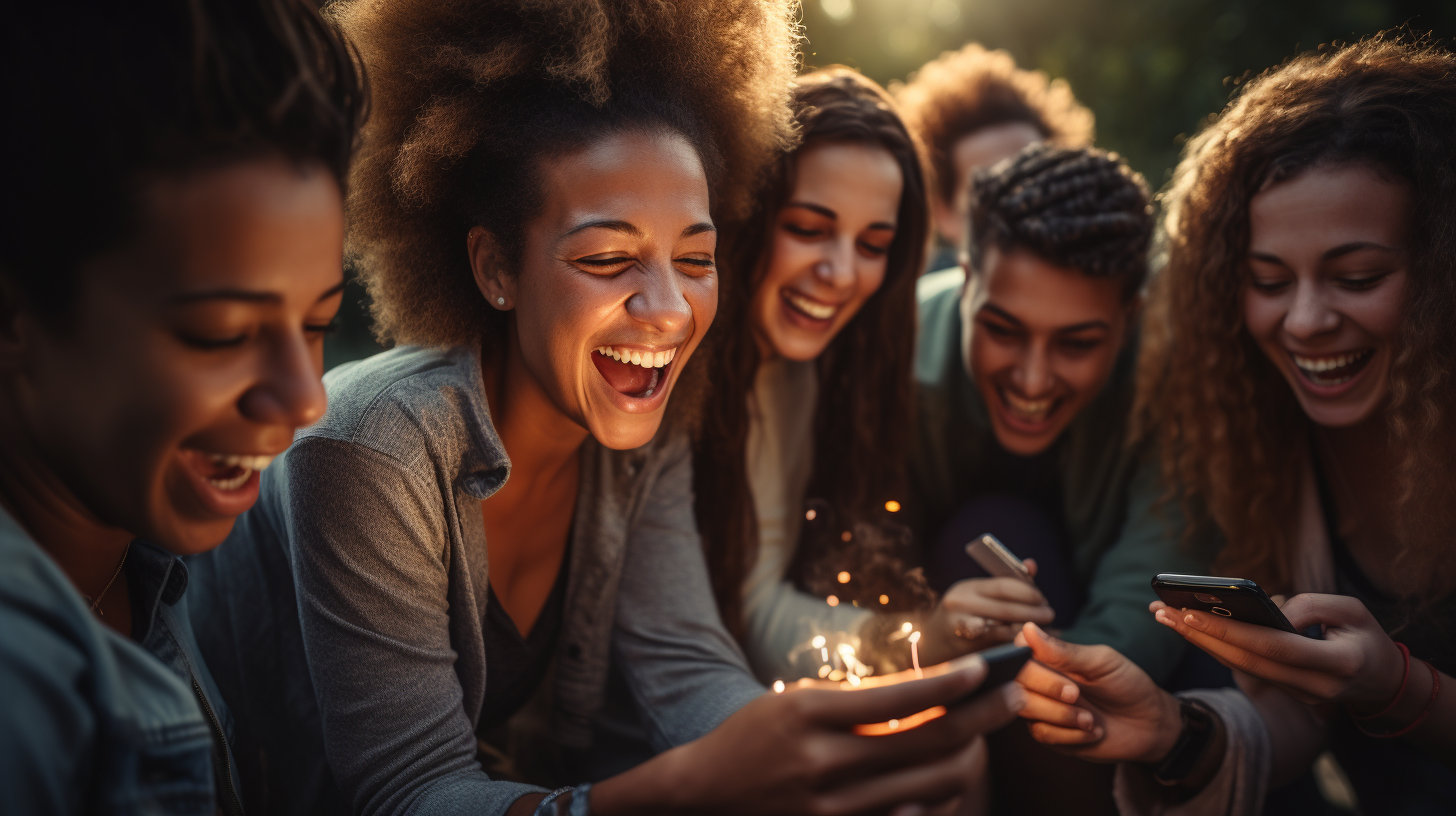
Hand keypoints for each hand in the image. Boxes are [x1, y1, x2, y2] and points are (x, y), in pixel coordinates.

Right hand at [594, 654, 1024, 815]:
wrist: (707, 794)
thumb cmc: (760, 735)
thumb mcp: (802, 700)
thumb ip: (863, 700)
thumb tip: (936, 690)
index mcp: (810, 711)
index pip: (901, 696)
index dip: (954, 682)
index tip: (990, 668)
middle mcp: (821, 760)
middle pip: (927, 742)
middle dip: (981, 717)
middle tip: (1013, 697)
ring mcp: (830, 807)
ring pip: (928, 785)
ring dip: (969, 759)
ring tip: (986, 738)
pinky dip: (934, 799)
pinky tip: (950, 779)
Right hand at [940, 559, 1054, 644]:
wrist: (932, 644)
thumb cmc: (964, 615)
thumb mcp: (978, 594)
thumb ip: (1006, 581)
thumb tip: (1032, 565)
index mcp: (966, 587)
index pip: (1004, 586)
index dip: (1028, 592)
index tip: (1042, 599)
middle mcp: (960, 604)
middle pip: (1006, 608)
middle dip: (1033, 612)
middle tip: (1049, 616)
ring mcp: (959, 627)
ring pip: (1003, 629)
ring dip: (1027, 629)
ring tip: (1042, 629)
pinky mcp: (964, 649)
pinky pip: (997, 646)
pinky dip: (1015, 643)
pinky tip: (1027, 643)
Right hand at [1013, 623, 1182, 763]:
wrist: (1150, 724)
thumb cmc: (1127, 684)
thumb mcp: (1101, 662)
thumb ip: (1063, 651)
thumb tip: (1027, 628)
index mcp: (1050, 658)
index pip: (1017, 654)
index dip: (1027, 663)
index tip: (1057, 670)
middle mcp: (1041, 682)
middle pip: (1016, 683)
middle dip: (1047, 689)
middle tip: (1076, 694)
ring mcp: (1044, 709)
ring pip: (1026, 709)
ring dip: (1060, 715)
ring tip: (1091, 719)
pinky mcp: (1051, 734)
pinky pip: (1043, 733)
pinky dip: (1070, 734)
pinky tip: (1093, 731)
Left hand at [1150, 593, 1403, 709]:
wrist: (1382, 684)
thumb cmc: (1367, 638)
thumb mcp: (1354, 610)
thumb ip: (1313, 607)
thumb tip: (1271, 610)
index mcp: (1337, 664)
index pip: (1273, 647)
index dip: (1231, 631)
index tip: (1192, 612)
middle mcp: (1313, 685)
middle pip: (1246, 661)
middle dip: (1200, 636)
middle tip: (1162, 612)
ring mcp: (1296, 694)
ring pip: (1239, 668)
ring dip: (1198, 642)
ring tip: (1163, 616)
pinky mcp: (1283, 691)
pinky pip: (1243, 669)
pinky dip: (1214, 647)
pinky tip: (1188, 628)